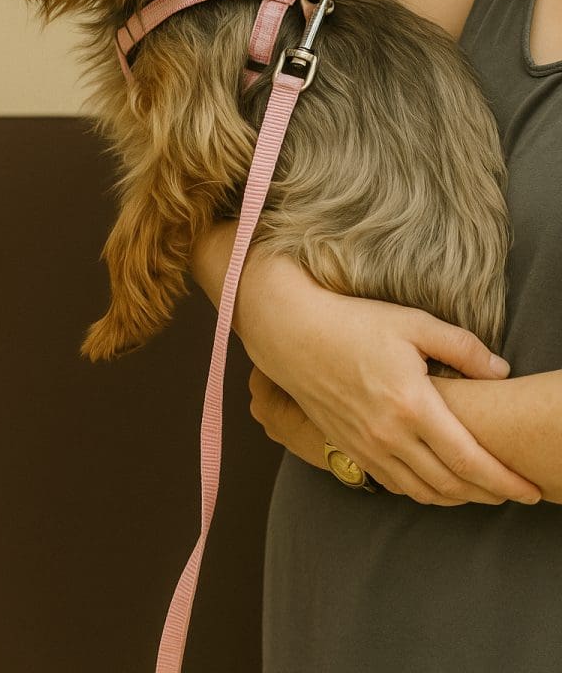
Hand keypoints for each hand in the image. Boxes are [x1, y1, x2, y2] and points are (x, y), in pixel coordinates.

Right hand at [231, 248, 541, 506]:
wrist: (292, 333)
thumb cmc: (353, 322)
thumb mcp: (414, 322)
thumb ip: (463, 348)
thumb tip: (501, 372)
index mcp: (412, 405)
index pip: (469, 458)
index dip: (504, 480)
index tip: (528, 487)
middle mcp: (389, 435)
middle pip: (450, 484)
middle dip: (488, 494)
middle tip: (514, 492)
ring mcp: (366, 446)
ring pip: (421, 491)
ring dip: (456, 498)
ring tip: (481, 492)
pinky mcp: (348, 447)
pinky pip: (392, 484)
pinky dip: (421, 492)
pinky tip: (434, 483)